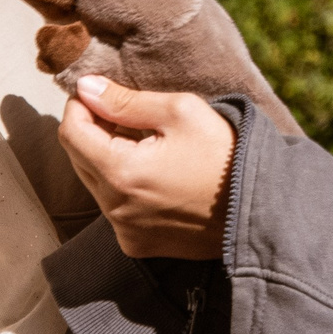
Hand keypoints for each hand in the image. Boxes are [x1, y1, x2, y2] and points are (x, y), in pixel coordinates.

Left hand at [57, 75, 235, 259]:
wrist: (262, 210)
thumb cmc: (225, 155)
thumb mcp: (180, 112)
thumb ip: (125, 101)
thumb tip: (86, 88)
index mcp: (121, 174)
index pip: (71, 133)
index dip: (79, 106)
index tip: (97, 93)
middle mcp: (115, 209)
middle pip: (79, 159)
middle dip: (93, 131)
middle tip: (125, 113)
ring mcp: (126, 232)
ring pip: (95, 184)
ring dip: (108, 158)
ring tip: (145, 142)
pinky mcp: (139, 245)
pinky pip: (114, 208)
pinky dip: (123, 186)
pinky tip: (155, 172)